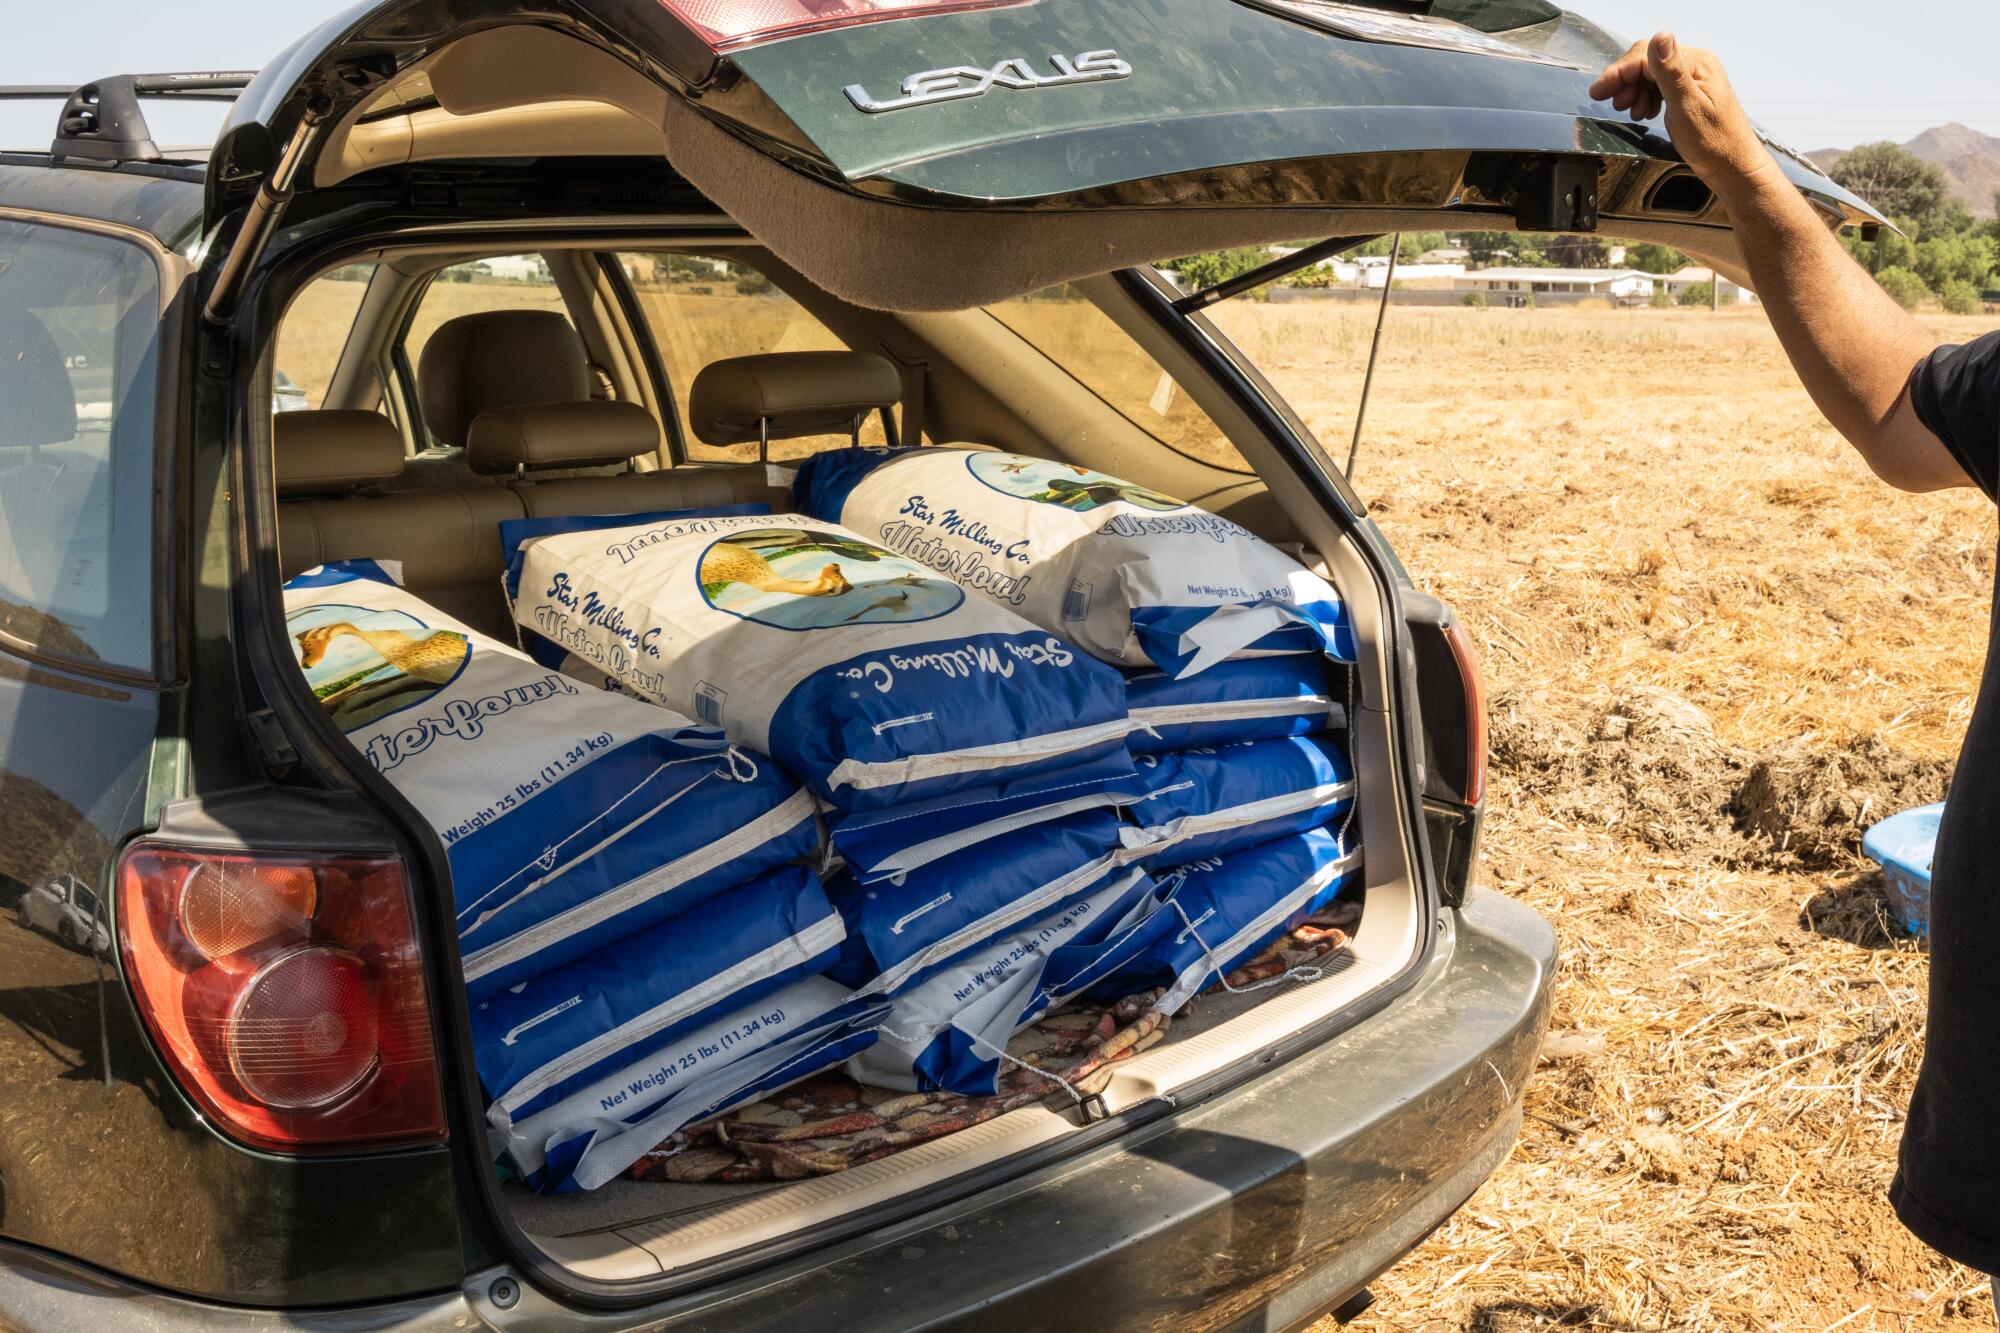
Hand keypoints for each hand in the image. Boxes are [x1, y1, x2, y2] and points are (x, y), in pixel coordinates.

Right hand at [1589, 32, 1779, 194]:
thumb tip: (1660, 37)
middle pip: (1647, 63)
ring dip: (1633, 91)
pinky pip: (1658, 86)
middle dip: (1624, 81)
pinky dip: (1644, 97)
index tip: (1598, 91)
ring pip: (1650, 75)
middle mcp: (1696, 65)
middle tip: (1610, 103)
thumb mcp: (1687, 107)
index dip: (1619, 72)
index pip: (1647, 57)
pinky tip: (1643, 112)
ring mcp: (1693, 79)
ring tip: (1630, 111)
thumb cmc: (1715, 143)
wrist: (1733, 167)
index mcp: (1697, 64)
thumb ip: (1670, 72)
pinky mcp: (1689, 93)